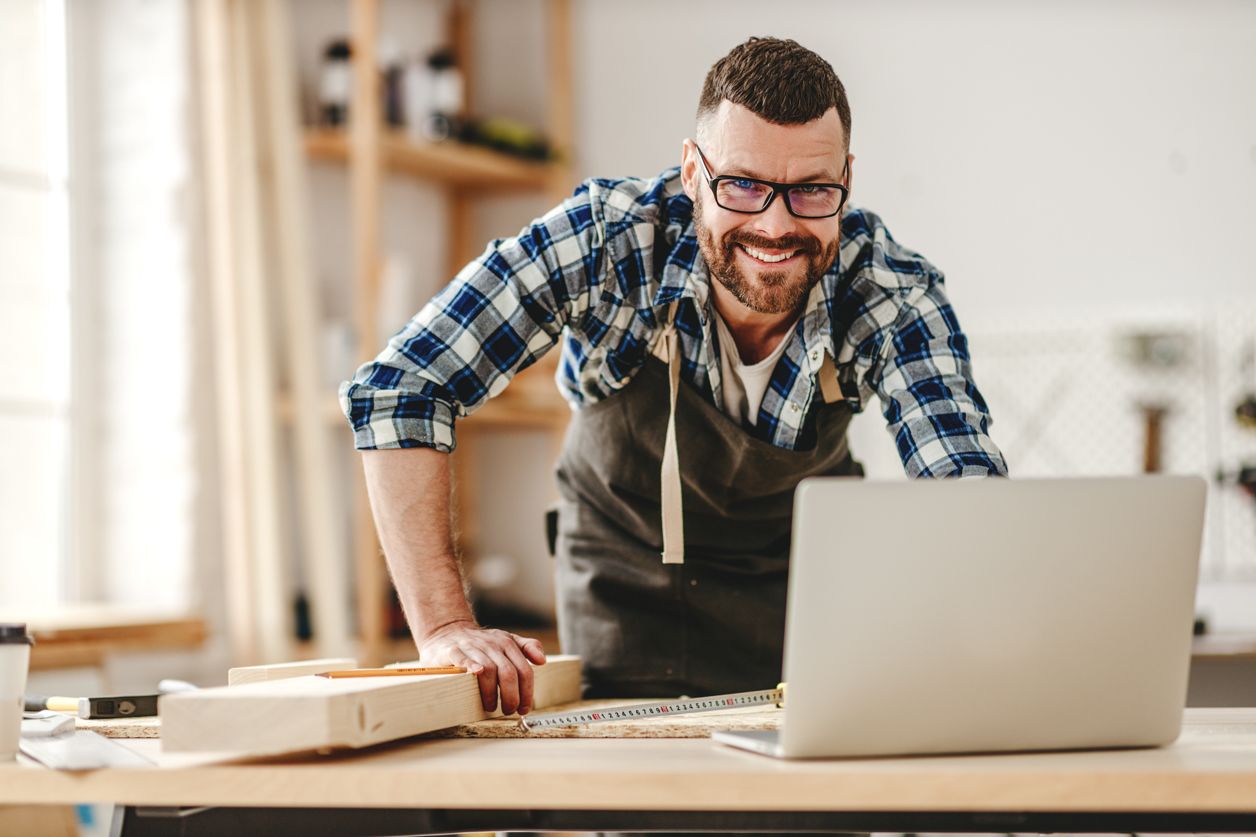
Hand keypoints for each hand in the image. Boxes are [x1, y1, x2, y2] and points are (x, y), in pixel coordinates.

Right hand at [418, 620, 546, 714]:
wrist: (448, 630)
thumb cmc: (480, 642)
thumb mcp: (506, 640)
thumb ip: (527, 647)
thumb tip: (543, 660)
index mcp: (507, 643)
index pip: (524, 670)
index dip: (526, 692)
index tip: (524, 708)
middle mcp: (492, 644)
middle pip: (509, 673)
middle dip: (511, 697)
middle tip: (508, 710)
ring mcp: (472, 646)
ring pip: (488, 670)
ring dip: (492, 693)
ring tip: (491, 706)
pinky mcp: (453, 650)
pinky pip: (464, 660)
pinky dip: (471, 668)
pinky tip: (476, 677)